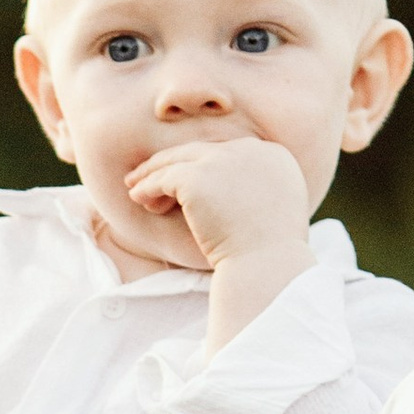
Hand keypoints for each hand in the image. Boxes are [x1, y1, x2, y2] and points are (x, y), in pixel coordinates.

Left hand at [124, 133, 310, 275]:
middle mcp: (250, 149)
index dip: (206, 165)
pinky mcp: (197, 177)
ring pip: (178, 159)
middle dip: (175, 162)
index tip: (189, 178)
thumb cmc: (272, 254)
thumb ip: (262, 194)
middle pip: (203, 150)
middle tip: (152, 174)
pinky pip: (163, 178)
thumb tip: (241, 198)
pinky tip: (137, 197)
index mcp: (273, 155)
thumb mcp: (278, 213)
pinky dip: (148, 186)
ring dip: (154, 172)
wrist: (266, 264)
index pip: (230, 153)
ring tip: (135, 186)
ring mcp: (222, 160)